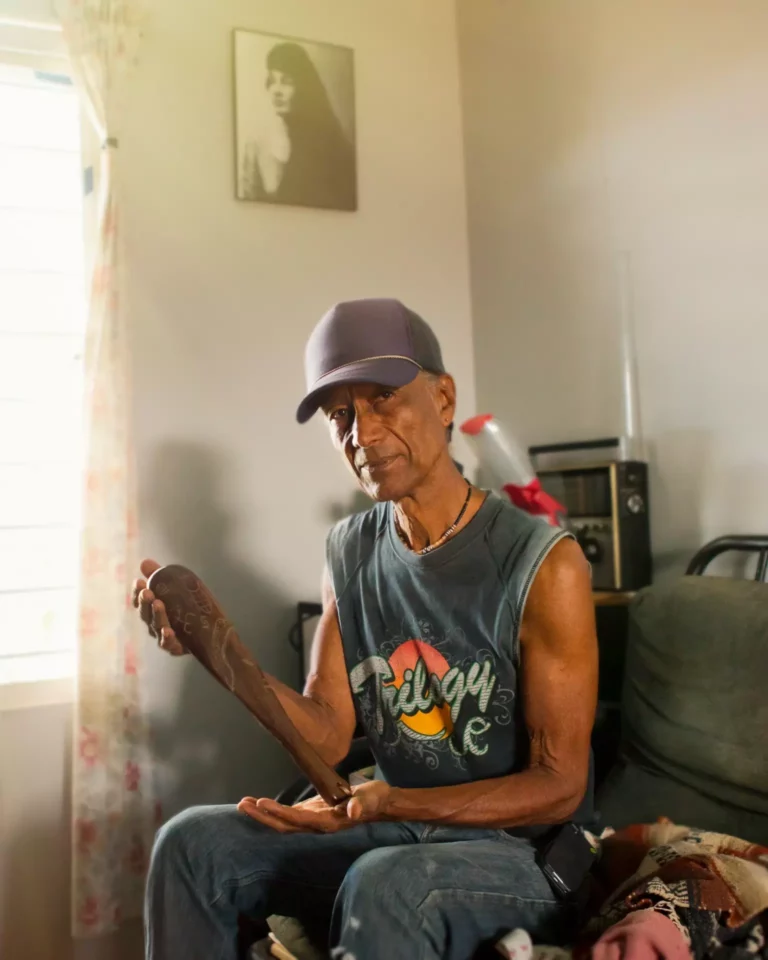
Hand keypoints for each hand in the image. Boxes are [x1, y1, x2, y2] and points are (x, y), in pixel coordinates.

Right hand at [131, 558, 187, 655]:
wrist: (210, 631)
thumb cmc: (187, 607)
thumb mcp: (177, 588)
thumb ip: (160, 576)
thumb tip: (145, 562)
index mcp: (152, 609)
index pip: (140, 601)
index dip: (137, 593)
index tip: (139, 582)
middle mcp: (154, 624)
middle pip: (145, 614)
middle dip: (144, 602)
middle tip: (147, 592)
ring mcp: (164, 637)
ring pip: (156, 627)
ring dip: (156, 615)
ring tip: (158, 604)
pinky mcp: (176, 647)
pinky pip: (169, 644)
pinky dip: (167, 637)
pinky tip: (168, 631)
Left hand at [237, 780, 392, 833]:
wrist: (379, 804)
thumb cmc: (375, 799)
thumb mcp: (372, 798)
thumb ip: (362, 803)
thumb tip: (353, 811)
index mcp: (328, 822)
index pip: (299, 820)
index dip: (280, 813)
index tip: (262, 803)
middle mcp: (316, 826)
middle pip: (284, 825)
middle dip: (263, 817)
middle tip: (243, 804)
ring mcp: (312, 821)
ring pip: (283, 822)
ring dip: (263, 815)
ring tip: (244, 803)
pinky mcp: (311, 813)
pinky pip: (288, 815)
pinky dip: (273, 810)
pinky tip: (260, 804)